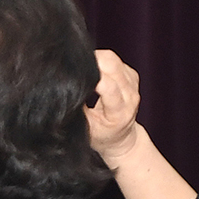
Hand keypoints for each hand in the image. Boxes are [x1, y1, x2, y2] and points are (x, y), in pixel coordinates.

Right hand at [86, 49, 143, 164]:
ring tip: (83, 70)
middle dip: (92, 60)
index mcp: (119, 112)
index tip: (75, 73)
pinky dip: (103, 61)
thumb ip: (77, 109)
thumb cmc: (101, 135)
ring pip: (114, 60)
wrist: (121, 138)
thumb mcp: (85, 127)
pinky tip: (95, 71)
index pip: (108, 86)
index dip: (92, 75)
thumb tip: (65, 89)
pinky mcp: (132, 76)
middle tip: (75, 67)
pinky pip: (116, 61)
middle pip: (112, 65)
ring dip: (96, 59)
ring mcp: (133, 85)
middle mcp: (130, 97)